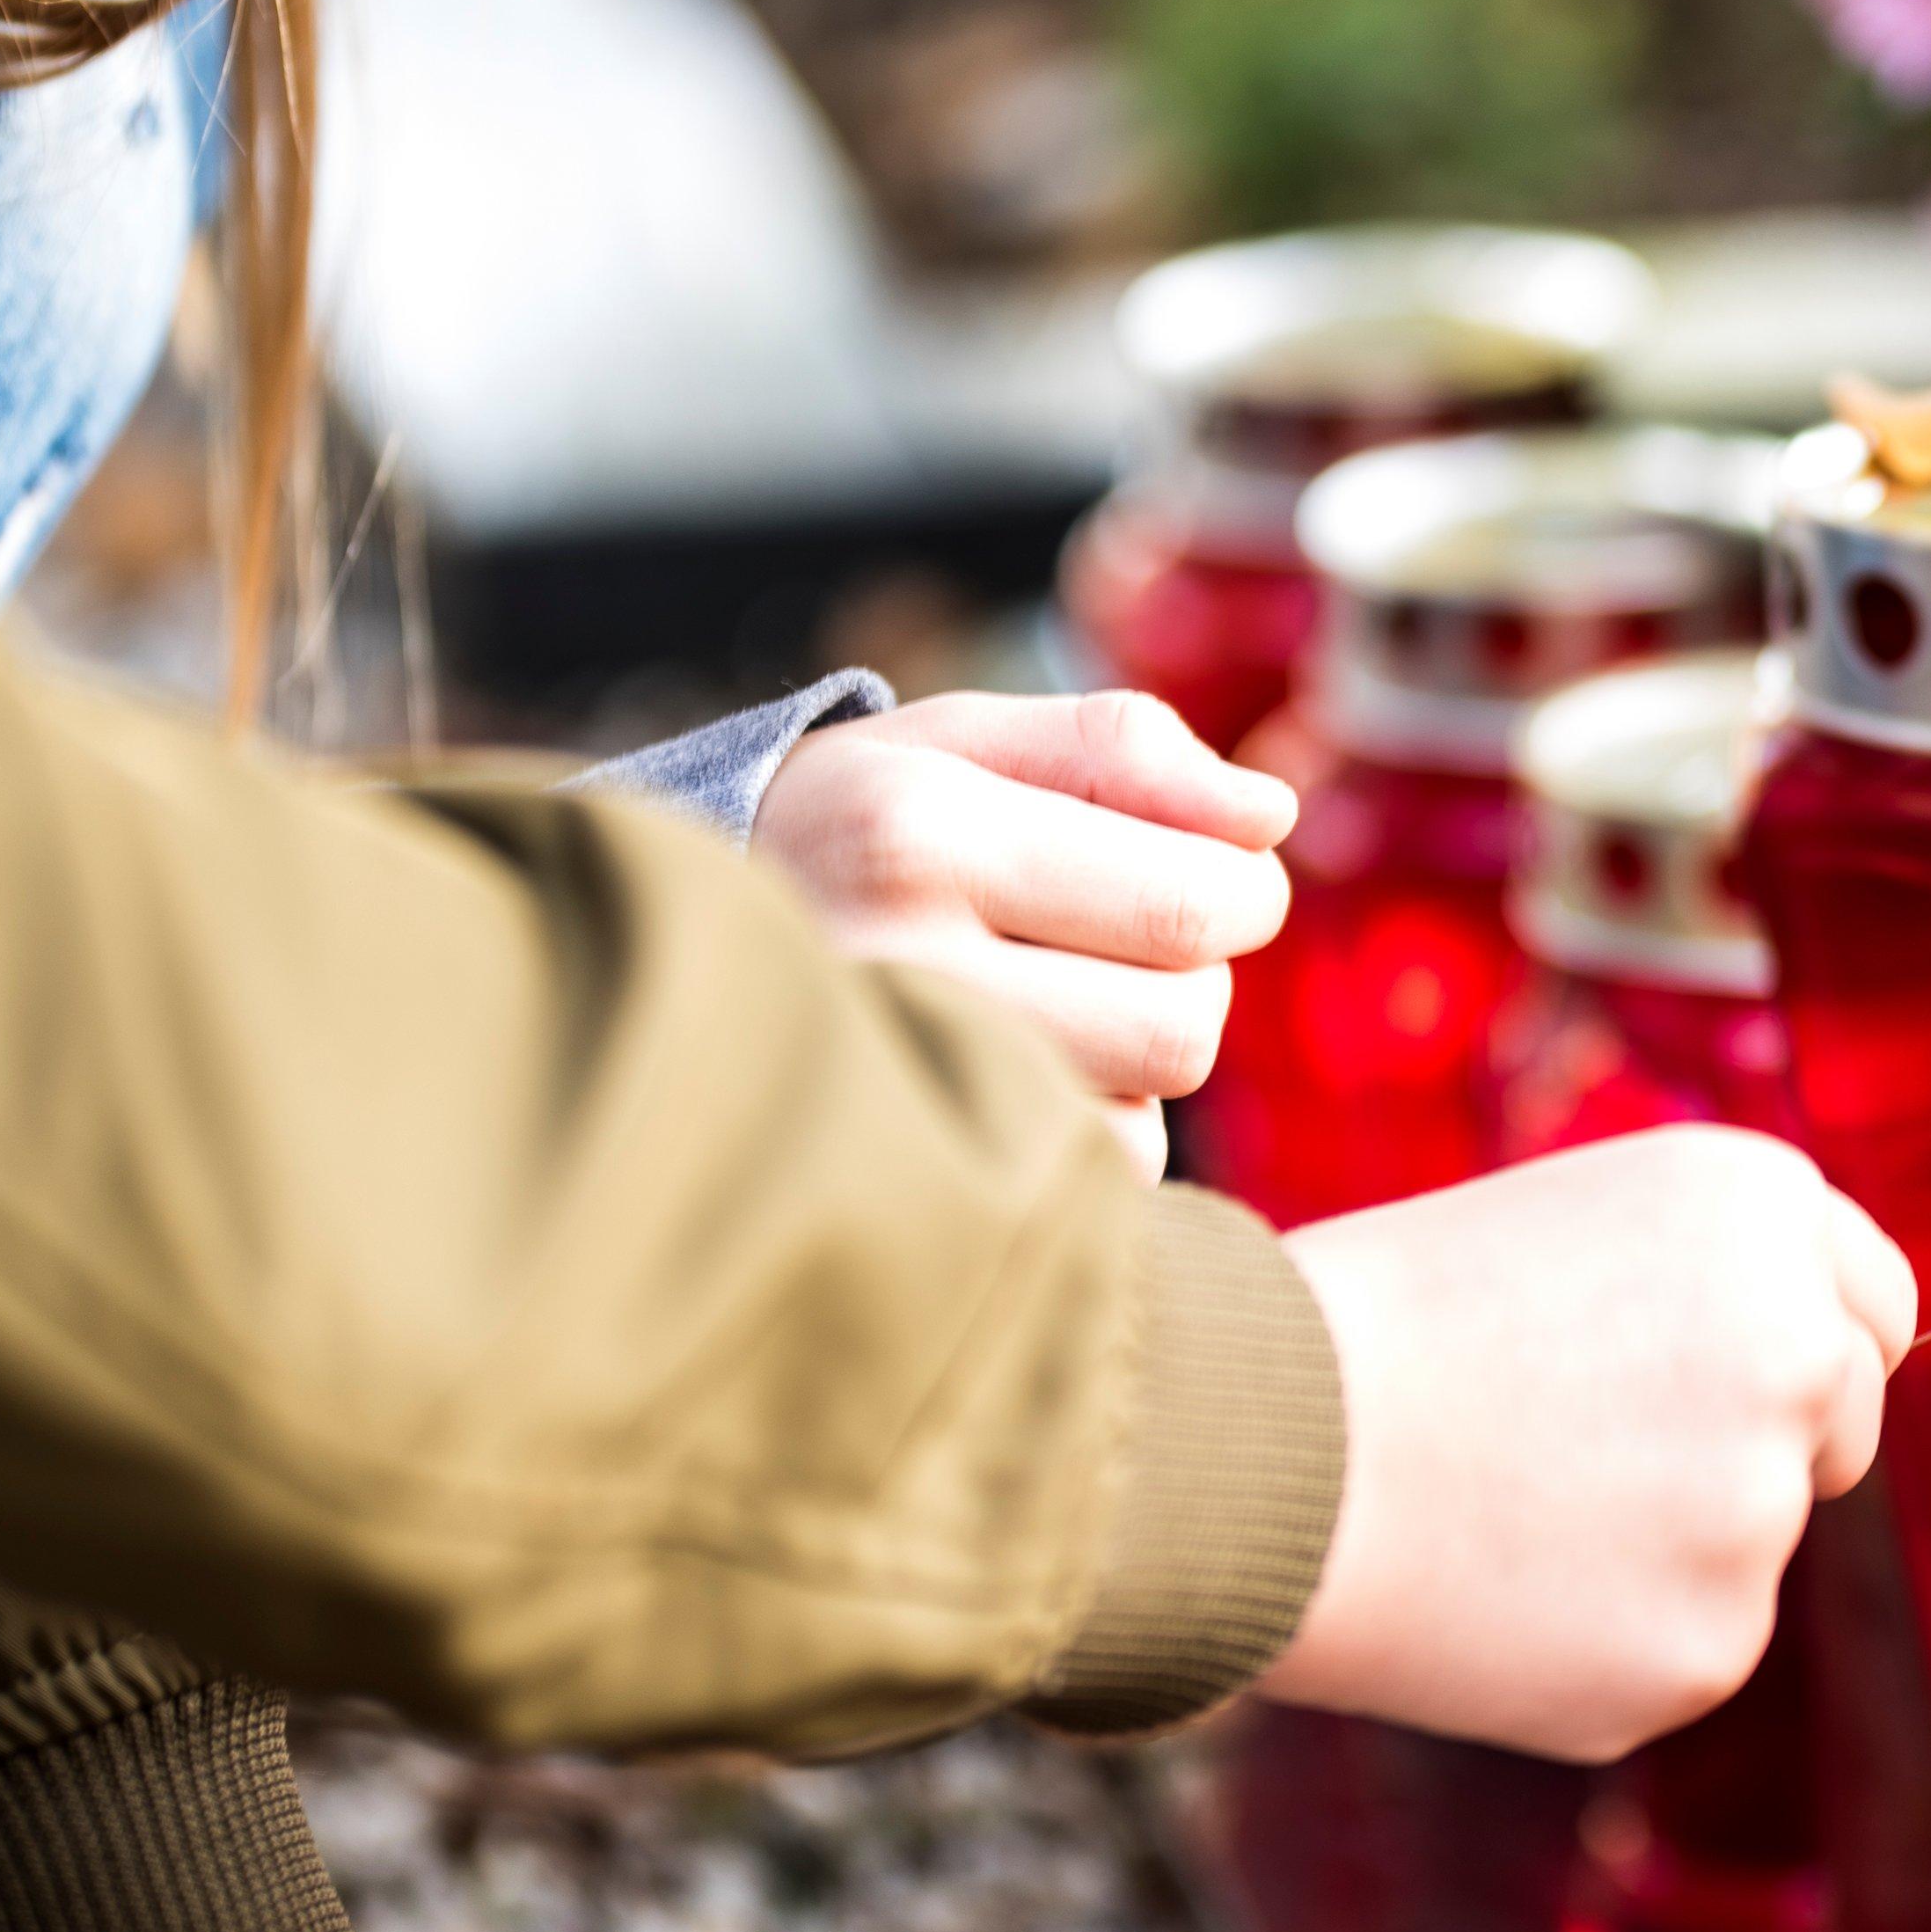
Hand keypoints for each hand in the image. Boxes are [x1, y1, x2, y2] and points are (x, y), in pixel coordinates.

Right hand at [753, 692, 1296, 1176]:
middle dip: (1190, 982)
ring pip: (1142, 1121)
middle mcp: (895, 968)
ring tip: (1040, 1008)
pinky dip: (1076, 1136)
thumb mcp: (957, 741)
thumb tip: (1270, 813)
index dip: (1244, 891)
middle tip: (1116, 944)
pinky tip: (1004, 1078)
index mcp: (916, 831)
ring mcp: (889, 1095)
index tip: (1209, 874)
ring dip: (1130, 1067)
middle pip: (1184, 1028)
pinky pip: (1081, 1187)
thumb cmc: (848, 830)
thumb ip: (1120, 750)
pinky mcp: (901, 1190)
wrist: (660, 952)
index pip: (1196, 901)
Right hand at [1265, 1129, 1915, 1763]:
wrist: (1255, 1452)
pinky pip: (1685, 1646)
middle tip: (1580, 1446)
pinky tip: (1494, 1590)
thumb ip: (1705, 1285)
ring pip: (1748, 1544)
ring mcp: (1762, 1511)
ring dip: (1661, 1544)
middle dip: (1751, 1446)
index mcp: (1759, 1206)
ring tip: (1499, 1509)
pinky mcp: (1710, 1646)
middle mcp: (1797, 1348)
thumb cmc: (1371, 1322)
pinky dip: (1604, 1639)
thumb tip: (1786, 1380)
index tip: (1717, 1373)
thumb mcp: (1565, 1221)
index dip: (1796, 1342)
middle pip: (1836, 1425)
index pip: (1873, 1303)